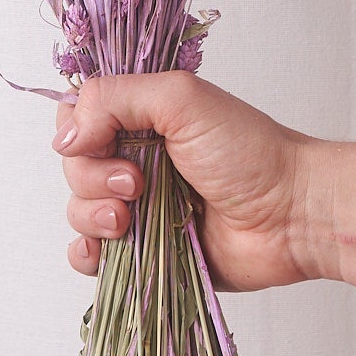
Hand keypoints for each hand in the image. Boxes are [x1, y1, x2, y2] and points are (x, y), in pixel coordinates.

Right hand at [52, 72, 319, 291]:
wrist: (291, 215)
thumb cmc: (248, 151)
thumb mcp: (180, 99)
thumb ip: (114, 99)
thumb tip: (64, 136)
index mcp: (140, 117)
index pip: (76, 117)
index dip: (77, 132)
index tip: (103, 141)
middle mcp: (133, 159)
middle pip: (72, 167)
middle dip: (92, 178)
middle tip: (137, 183)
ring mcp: (136, 208)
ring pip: (77, 211)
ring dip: (93, 216)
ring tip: (132, 219)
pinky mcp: (143, 253)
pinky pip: (90, 256)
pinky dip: (87, 254)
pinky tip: (108, 250)